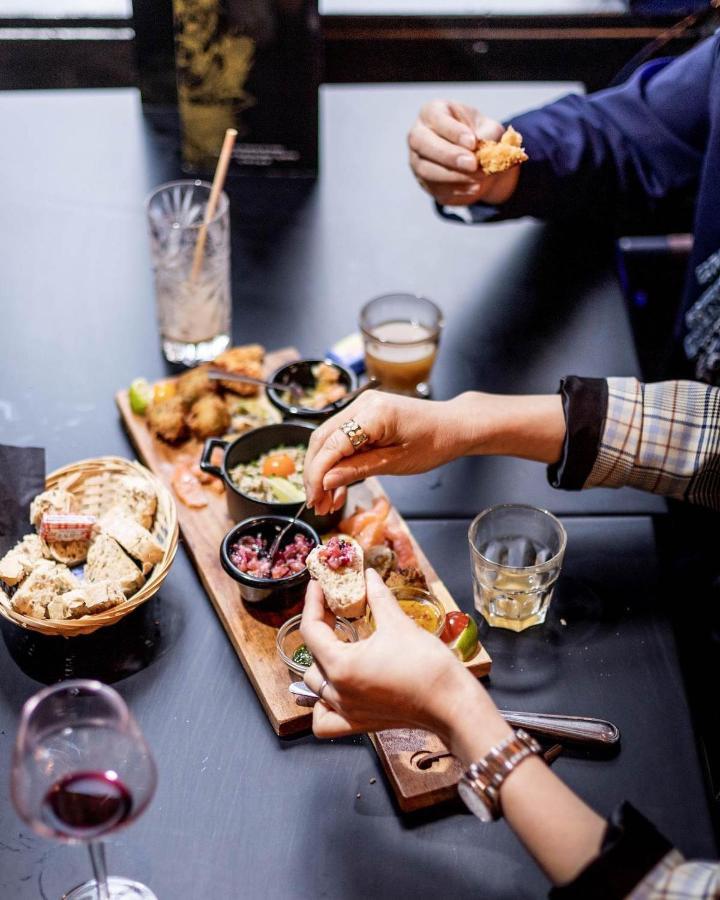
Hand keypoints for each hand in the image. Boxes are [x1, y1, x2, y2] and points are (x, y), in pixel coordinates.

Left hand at [301, 570, 502, 749]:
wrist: (452, 703)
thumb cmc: (427, 665)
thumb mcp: (398, 623)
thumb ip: (377, 596)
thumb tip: (369, 575)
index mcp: (341, 666)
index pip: (311, 631)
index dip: (312, 604)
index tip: (317, 586)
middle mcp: (338, 692)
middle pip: (312, 657)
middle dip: (320, 630)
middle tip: (334, 610)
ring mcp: (348, 711)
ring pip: (316, 687)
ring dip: (321, 664)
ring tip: (338, 645)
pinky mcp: (361, 723)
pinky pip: (325, 720)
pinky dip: (324, 705)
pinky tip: (336, 690)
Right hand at [303, 390, 470, 515]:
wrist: (454, 426)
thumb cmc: (434, 443)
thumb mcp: (395, 463)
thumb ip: (358, 470)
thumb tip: (326, 482)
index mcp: (373, 413)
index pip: (331, 444)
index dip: (317, 474)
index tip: (314, 499)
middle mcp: (362, 404)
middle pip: (323, 439)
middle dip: (315, 474)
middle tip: (316, 503)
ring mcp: (362, 406)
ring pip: (328, 440)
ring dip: (323, 471)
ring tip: (325, 502)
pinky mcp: (364, 414)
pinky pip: (342, 438)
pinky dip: (337, 462)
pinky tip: (337, 487)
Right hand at [408, 100, 520, 205]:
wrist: (477, 160)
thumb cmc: (479, 135)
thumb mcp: (488, 128)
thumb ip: (488, 136)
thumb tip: (485, 152)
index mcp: (432, 112)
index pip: (436, 118)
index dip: (453, 131)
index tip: (472, 142)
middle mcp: (418, 135)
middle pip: (421, 143)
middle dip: (448, 155)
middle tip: (472, 164)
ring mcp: (417, 161)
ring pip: (426, 170)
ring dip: (454, 175)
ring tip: (479, 176)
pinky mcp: (424, 183)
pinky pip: (435, 189)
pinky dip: (457, 190)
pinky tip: (475, 187)